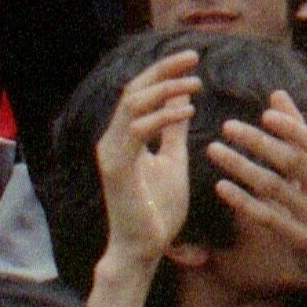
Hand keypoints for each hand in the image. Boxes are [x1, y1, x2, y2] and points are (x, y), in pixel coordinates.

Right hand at [92, 47, 199, 276]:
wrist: (144, 249)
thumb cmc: (157, 209)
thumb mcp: (173, 159)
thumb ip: (173, 130)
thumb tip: (182, 98)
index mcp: (124, 136)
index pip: (139, 91)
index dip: (163, 71)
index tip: (193, 59)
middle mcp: (112, 139)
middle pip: (133, 89)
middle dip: (164, 70)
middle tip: (194, 58)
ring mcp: (111, 153)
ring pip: (132, 105)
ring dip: (166, 90)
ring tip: (196, 84)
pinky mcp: (117, 169)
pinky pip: (137, 132)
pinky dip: (163, 117)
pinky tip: (188, 112)